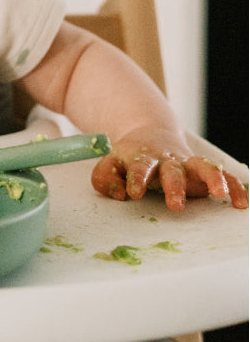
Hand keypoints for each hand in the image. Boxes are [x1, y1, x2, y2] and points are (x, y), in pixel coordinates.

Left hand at [90, 126, 248, 211]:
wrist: (149, 137)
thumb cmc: (129, 158)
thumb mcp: (110, 164)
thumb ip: (105, 178)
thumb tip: (119, 194)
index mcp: (142, 158)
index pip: (139, 167)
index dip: (136, 178)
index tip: (134, 192)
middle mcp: (167, 161)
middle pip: (172, 171)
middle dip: (174, 186)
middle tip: (175, 204)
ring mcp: (186, 164)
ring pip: (202, 166)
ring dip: (212, 178)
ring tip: (220, 193)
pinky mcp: (202, 171)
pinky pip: (221, 175)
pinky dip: (233, 186)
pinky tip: (240, 202)